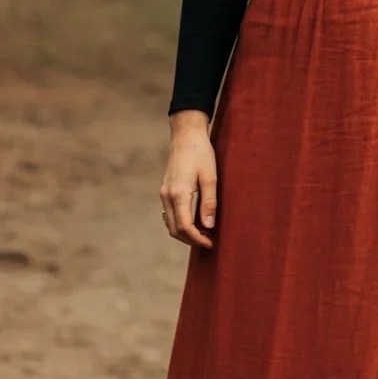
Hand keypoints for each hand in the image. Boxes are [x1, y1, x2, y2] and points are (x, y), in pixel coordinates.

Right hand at [160, 114, 216, 248]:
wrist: (185, 135)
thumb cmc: (201, 153)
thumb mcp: (210, 176)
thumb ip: (209, 202)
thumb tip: (209, 226)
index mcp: (178, 193)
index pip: (185, 227)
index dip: (198, 239)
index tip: (211, 243)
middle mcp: (167, 196)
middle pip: (175, 229)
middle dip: (191, 240)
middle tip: (210, 241)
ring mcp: (164, 193)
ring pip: (170, 224)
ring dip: (185, 233)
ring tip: (204, 233)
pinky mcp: (165, 191)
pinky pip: (170, 215)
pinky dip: (180, 224)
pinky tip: (195, 221)